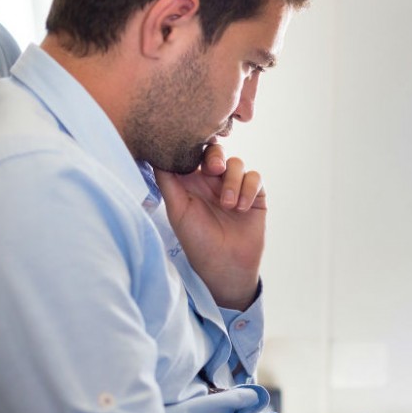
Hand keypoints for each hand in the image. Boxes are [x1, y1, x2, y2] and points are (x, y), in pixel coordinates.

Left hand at [155, 144, 264, 309]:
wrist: (225, 266)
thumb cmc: (196, 240)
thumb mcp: (176, 209)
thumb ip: (167, 180)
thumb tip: (157, 152)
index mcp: (191, 181)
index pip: (193, 152)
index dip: (195, 147)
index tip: (193, 154)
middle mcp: (213, 181)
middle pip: (217, 151)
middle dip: (217, 156)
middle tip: (214, 170)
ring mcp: (235, 187)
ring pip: (237, 163)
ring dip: (233, 181)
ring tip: (228, 205)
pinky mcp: (255, 196)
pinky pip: (255, 178)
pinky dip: (248, 190)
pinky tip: (241, 208)